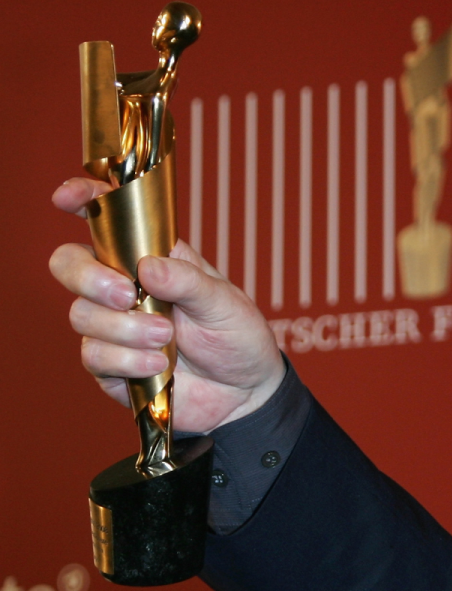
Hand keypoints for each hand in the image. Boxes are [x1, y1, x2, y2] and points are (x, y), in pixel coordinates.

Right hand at [50, 177, 285, 432]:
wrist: (244, 392)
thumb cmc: (236, 336)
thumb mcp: (224, 303)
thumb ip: (188, 282)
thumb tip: (148, 267)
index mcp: (151, 258)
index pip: (106, 221)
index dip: (82, 200)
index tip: (67, 198)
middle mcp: (123, 287)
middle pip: (69, 264)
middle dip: (89, 278)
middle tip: (127, 296)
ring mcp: (111, 326)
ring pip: (82, 315)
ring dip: (125, 329)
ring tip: (166, 339)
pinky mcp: (109, 364)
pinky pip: (95, 356)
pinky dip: (127, 361)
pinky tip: (158, 365)